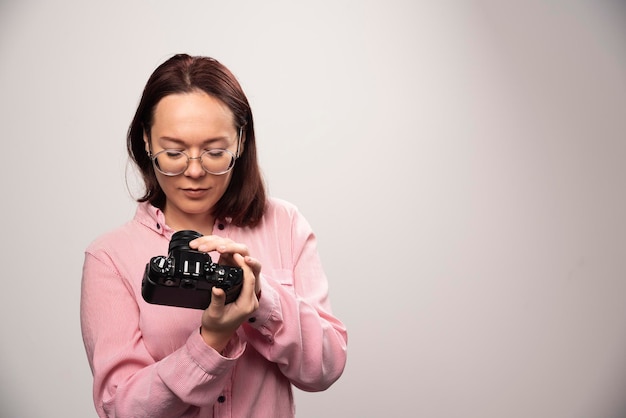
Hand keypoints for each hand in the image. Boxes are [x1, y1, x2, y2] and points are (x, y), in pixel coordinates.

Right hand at [189, 236, 261, 350]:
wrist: (217, 335)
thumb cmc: (216, 326)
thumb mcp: (214, 314)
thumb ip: (217, 301)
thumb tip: (217, 288)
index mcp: (247, 304)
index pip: (250, 280)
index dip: (244, 265)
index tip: (234, 255)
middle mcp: (250, 299)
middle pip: (251, 274)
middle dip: (241, 260)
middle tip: (230, 250)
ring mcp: (247, 296)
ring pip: (247, 273)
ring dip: (238, 262)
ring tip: (228, 251)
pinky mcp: (242, 293)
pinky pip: (243, 276)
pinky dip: (236, 267)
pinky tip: (227, 259)